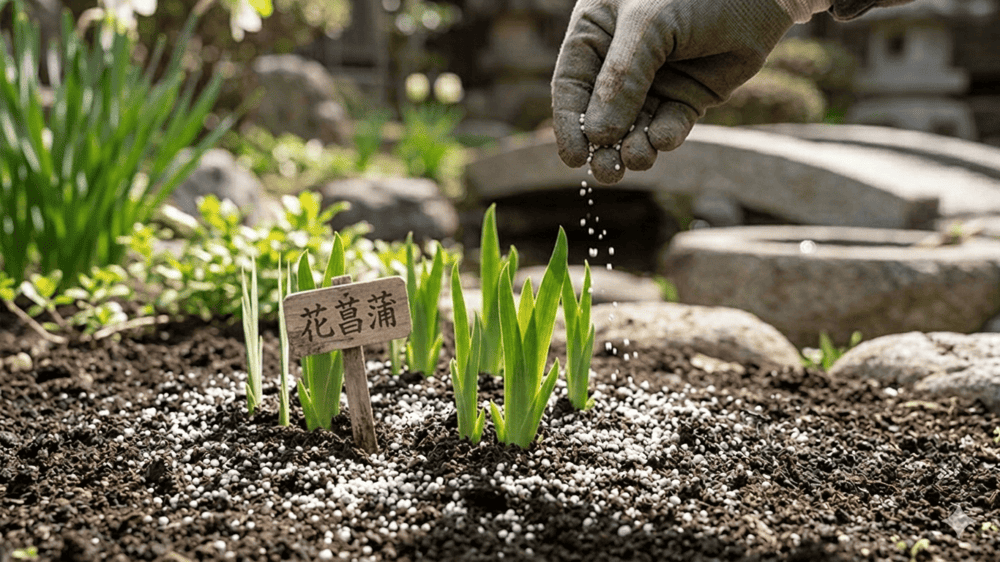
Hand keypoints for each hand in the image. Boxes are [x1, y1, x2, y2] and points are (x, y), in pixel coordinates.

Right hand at [552, 0, 793, 183]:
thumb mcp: (648, 26)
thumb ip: (621, 79)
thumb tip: (597, 136)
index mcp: (596, 33)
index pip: (572, 85)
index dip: (570, 124)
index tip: (573, 158)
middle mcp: (620, 60)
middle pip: (600, 113)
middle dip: (603, 146)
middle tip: (606, 172)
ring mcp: (654, 80)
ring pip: (635, 126)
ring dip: (633, 147)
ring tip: (637, 159)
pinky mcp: (687, 95)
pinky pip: (670, 124)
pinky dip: (665, 136)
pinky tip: (665, 139)